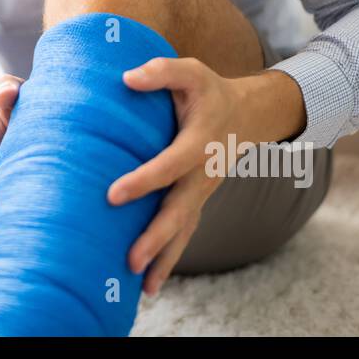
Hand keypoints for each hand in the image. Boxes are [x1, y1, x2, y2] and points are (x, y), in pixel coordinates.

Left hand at [109, 58, 246, 296]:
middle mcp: (203, 174)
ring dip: (165, 259)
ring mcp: (202, 192)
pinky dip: (169, 259)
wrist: (246, 115)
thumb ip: (162, 72)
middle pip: (180, 211)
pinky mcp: (197, 201)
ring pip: (184, 230)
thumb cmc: (208, 91)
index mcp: (199, 142)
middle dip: (156, 237)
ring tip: (143, 286)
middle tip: (131, 259)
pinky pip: (184, 233)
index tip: (113, 195)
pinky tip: (149, 285)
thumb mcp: (191, 72)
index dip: (144, 180)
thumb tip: (126, 79)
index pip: (170, 165)